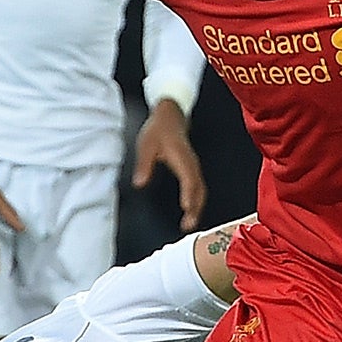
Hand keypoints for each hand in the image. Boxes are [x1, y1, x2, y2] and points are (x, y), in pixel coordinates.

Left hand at [132, 99, 204, 230]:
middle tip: (188, 225)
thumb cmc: (158, 130)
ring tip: (189, 223)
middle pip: (199, 189)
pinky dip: (197, 200)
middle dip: (195, 207)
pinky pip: (198, 187)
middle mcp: (191, 164)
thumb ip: (144, 164)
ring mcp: (194, 166)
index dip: (188, 194)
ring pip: (201, 189)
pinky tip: (190, 210)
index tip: (186, 208)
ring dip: (197, 206)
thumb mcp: (146, 145)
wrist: (170, 116)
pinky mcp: (192, 169)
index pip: (188, 179)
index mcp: (181, 158)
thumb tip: (140, 183)